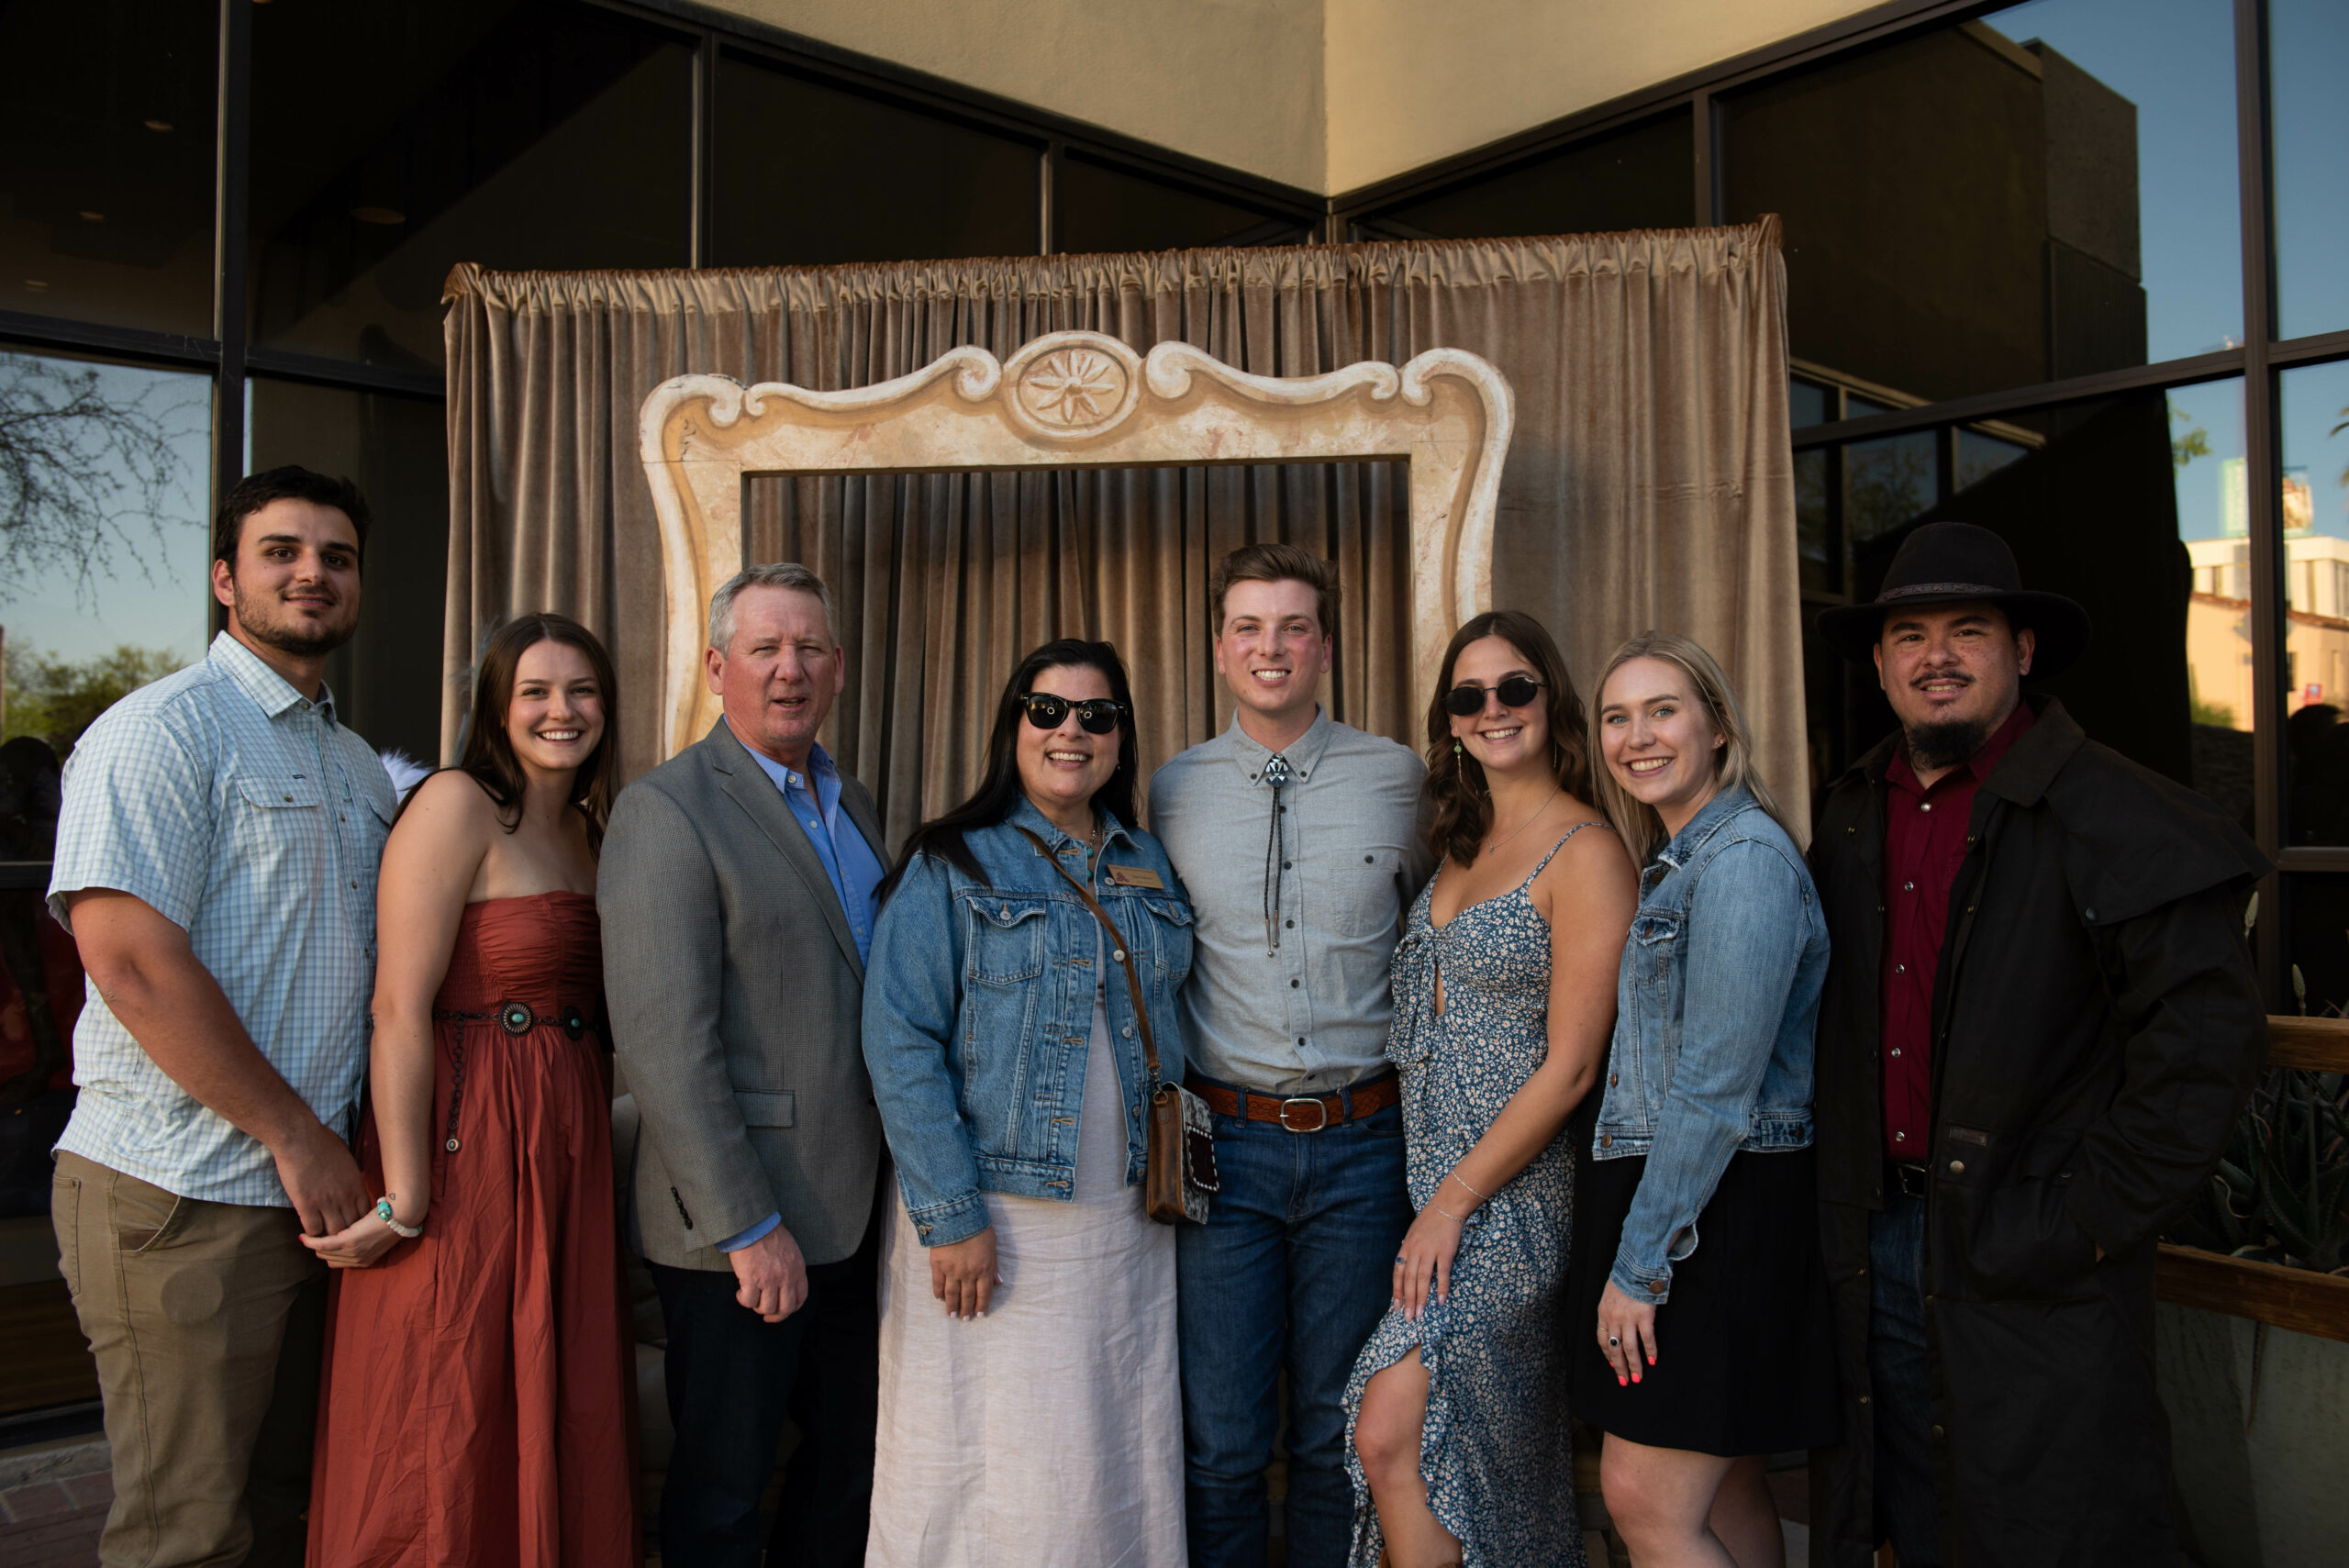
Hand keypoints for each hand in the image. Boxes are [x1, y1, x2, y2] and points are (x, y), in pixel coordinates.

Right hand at [270, 1120, 368, 1237]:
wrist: (300, 1138)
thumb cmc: (322, 1142)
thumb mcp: (347, 1158)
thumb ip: (350, 1175)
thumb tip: (351, 1181)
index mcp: (356, 1184)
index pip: (365, 1214)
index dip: (358, 1222)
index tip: (351, 1224)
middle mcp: (345, 1197)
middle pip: (352, 1227)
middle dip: (346, 1234)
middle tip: (336, 1236)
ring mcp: (327, 1202)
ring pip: (334, 1232)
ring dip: (328, 1236)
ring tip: (322, 1238)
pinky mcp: (307, 1205)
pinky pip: (313, 1229)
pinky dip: (311, 1234)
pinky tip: (306, 1232)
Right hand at [301, 1207, 407, 1268]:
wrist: (402, 1213)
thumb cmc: (390, 1218)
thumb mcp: (373, 1234)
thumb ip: (359, 1240)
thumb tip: (343, 1235)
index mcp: (365, 1261)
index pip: (337, 1263)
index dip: (327, 1253)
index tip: (319, 1242)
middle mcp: (359, 1261)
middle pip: (328, 1259)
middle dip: (319, 1249)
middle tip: (312, 1235)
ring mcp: (354, 1253)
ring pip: (324, 1252)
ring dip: (314, 1244)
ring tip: (308, 1233)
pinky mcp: (349, 1241)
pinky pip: (323, 1245)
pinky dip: (312, 1241)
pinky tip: (304, 1236)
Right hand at [728, 1223, 808, 1321]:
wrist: (753, 1224)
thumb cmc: (769, 1234)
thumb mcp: (790, 1251)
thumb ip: (791, 1269)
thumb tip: (784, 1287)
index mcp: (797, 1269)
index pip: (800, 1298)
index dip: (790, 1309)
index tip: (782, 1311)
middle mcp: (786, 1277)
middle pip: (784, 1309)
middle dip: (775, 1316)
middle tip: (766, 1315)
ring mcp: (769, 1280)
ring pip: (765, 1308)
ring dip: (757, 1306)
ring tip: (751, 1297)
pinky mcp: (751, 1280)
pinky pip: (748, 1301)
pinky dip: (743, 1300)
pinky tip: (740, 1292)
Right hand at [929, 1228, 998, 1319]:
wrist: (956, 1216)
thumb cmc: (978, 1228)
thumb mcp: (992, 1245)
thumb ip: (994, 1266)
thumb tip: (999, 1282)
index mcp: (983, 1268)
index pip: (984, 1293)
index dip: (982, 1305)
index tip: (980, 1314)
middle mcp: (968, 1273)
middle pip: (967, 1296)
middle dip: (966, 1309)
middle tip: (964, 1319)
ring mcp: (952, 1270)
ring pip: (952, 1294)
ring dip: (952, 1306)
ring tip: (951, 1315)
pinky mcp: (937, 1265)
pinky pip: (937, 1283)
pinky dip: (938, 1292)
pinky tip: (940, 1298)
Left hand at [1391, 1201, 1463, 1321]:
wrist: (1446, 1207)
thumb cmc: (1429, 1221)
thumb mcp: (1412, 1234)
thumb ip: (1408, 1251)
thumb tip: (1405, 1269)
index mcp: (1406, 1247)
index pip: (1398, 1273)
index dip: (1397, 1291)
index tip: (1396, 1307)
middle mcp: (1415, 1250)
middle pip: (1409, 1279)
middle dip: (1408, 1300)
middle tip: (1408, 1317)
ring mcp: (1430, 1251)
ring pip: (1423, 1278)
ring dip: (1421, 1298)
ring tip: (1421, 1314)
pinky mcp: (1445, 1251)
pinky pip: (1442, 1273)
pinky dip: (1441, 1287)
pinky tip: (1440, 1300)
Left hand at [1596, 1279, 1658, 1384]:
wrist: (1635, 1267)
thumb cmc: (1623, 1281)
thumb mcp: (1609, 1297)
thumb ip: (1610, 1313)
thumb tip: (1614, 1331)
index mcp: (1603, 1314)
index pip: (1602, 1340)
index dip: (1607, 1355)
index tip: (1612, 1366)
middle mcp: (1614, 1319)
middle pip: (1615, 1348)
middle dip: (1619, 1367)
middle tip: (1624, 1381)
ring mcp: (1629, 1318)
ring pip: (1630, 1348)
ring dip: (1634, 1365)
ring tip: (1637, 1377)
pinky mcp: (1644, 1316)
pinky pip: (1647, 1338)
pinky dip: (1650, 1351)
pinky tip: (1652, 1360)